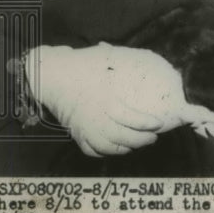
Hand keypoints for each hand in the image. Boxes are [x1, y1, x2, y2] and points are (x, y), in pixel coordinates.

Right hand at [27, 44, 213, 157]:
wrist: (54, 76)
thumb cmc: (83, 65)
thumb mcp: (107, 60)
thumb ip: (128, 63)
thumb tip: (153, 60)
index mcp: (106, 100)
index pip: (130, 118)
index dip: (146, 123)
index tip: (159, 123)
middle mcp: (96, 117)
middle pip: (122, 136)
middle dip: (141, 140)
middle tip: (154, 137)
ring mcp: (84, 128)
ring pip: (108, 147)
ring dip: (126, 148)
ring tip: (140, 144)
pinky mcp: (76, 133)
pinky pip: (92, 150)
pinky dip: (106, 152)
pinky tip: (117, 149)